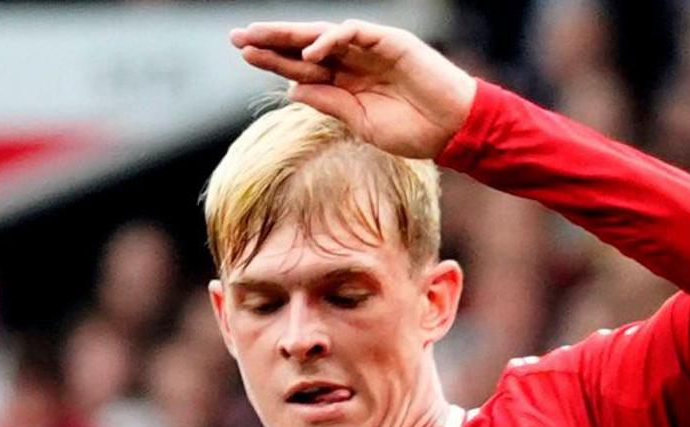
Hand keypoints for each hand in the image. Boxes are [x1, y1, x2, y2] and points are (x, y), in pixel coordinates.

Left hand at [232, 19, 477, 158]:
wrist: (452, 129)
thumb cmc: (412, 130)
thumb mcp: (360, 122)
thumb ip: (328, 103)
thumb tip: (292, 90)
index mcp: (344, 82)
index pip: (301, 67)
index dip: (272, 60)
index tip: (243, 54)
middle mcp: (352, 61)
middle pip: (304, 46)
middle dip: (271, 40)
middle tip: (237, 36)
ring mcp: (370, 49)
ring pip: (323, 35)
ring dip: (291, 35)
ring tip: (258, 36)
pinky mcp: (390, 41)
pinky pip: (355, 33)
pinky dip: (331, 40)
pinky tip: (309, 53)